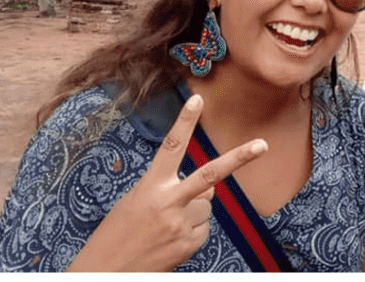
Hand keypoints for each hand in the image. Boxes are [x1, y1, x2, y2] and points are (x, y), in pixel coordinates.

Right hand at [67, 94, 266, 271]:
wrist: (102, 276)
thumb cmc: (116, 236)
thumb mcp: (135, 202)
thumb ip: (170, 188)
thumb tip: (208, 190)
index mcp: (150, 186)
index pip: (171, 147)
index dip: (184, 122)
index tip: (197, 99)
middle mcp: (168, 203)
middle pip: (210, 174)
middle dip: (239, 158)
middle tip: (262, 145)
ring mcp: (179, 225)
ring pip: (206, 206)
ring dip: (192, 213)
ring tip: (164, 228)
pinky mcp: (187, 245)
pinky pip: (202, 229)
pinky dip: (190, 233)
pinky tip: (168, 242)